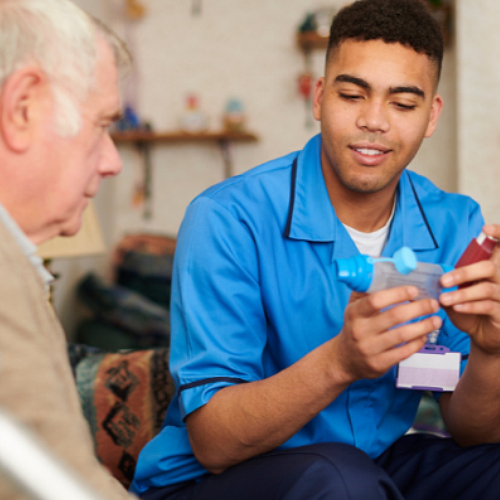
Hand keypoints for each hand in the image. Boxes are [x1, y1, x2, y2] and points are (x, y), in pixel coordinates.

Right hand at [333, 286, 441, 383]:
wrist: (344, 358)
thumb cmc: (354, 326)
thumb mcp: (353, 307)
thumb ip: (366, 291)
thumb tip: (383, 269)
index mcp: (354, 313)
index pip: (376, 300)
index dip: (397, 294)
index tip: (414, 290)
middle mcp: (360, 330)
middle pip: (394, 317)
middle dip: (418, 308)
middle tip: (434, 303)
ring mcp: (369, 348)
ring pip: (402, 336)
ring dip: (423, 326)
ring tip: (436, 320)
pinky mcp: (379, 364)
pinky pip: (403, 353)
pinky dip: (417, 343)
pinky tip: (424, 336)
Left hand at [440, 224, 499, 354]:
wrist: (482, 336)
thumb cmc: (470, 311)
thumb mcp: (457, 294)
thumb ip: (448, 282)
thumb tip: (424, 274)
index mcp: (490, 270)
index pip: (499, 248)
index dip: (499, 235)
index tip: (486, 229)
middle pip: (489, 267)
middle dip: (464, 272)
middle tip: (444, 281)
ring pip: (487, 288)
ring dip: (462, 293)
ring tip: (444, 299)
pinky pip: (488, 305)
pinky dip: (470, 305)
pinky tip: (456, 308)